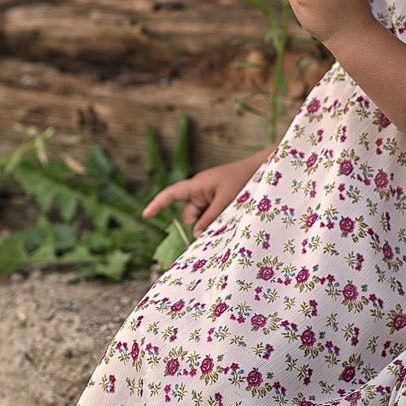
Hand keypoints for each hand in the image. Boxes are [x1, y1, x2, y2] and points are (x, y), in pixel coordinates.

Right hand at [144, 156, 260, 233]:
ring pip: (200, 217)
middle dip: (197, 225)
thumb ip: (210, 218)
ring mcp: (207, 195)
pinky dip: (215, 221)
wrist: (260, 169)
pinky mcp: (216, 200)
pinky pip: (209, 214)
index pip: (171, 194)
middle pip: (189, 214)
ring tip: (227, 223)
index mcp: (196, 184)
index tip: (145, 215)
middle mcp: (198, 190)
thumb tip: (195, 235)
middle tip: (211, 237)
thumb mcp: (226, 201)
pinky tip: (228, 222)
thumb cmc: (242, 180)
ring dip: (208, 224)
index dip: (157, 204)